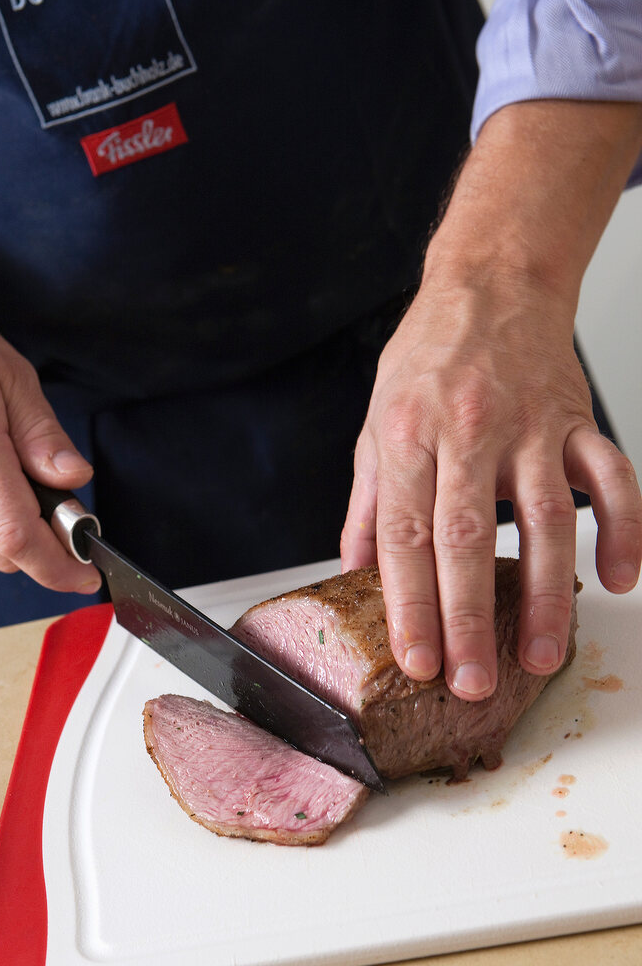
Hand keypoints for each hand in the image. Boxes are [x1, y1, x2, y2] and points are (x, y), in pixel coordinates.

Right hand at [0, 255, 100, 593]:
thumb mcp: (10, 375)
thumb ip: (44, 435)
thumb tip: (72, 477)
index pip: (18, 537)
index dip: (58, 567)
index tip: (83, 577)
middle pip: (3, 551)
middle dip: (40, 542)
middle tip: (57, 505)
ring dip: (5, 520)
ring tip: (3, 464)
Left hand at [341, 99, 641, 700]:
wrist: (490, 282)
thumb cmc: (428, 355)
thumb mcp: (376, 420)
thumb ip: (365, 498)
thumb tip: (351, 564)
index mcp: (408, 439)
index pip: (405, 538)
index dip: (409, 604)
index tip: (415, 660)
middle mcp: (466, 435)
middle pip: (467, 540)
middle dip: (469, 620)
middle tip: (472, 682)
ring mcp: (529, 428)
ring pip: (544, 521)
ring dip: (546, 594)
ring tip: (542, 655)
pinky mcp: (577, 420)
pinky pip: (612, 478)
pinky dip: (622, 527)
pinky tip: (618, 577)